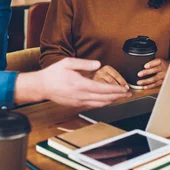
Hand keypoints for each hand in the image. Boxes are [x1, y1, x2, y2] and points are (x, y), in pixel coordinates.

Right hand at [15, 58, 130, 108]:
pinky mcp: (76, 105)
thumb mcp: (68, 63)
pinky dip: (102, 103)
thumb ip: (84, 63)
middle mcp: (81, 96)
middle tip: (128, 94)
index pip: (104, 89)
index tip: (125, 89)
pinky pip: (93, 106)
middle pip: (105, 99)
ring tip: (120, 97)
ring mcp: (79, 102)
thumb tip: (98, 65)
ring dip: (112, 101)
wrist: (41, 86)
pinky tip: (106, 100)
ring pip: (100, 104)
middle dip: (118, 96)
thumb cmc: (53, 74)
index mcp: (81, 85)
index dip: (116, 90)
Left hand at [136, 58, 168, 88]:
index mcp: (161, 62)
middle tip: (139, 74)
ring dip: (147, 81)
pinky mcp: (163, 81)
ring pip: (155, 78)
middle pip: (155, 70)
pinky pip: (156, 84)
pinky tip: (144, 87)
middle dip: (146, 72)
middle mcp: (163, 68)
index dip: (151, 64)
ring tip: (139, 82)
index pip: (157, 61)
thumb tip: (139, 63)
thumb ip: (151, 62)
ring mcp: (164, 75)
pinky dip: (150, 86)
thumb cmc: (162, 65)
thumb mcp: (158, 61)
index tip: (145, 66)